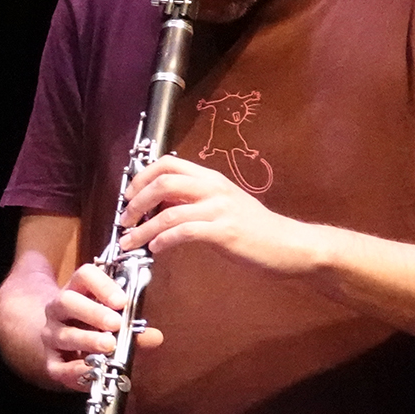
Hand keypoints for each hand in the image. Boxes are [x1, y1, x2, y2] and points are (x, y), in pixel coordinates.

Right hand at [39, 263, 163, 391]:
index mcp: (78, 291)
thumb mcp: (116, 322)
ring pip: (62, 334)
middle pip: (67, 301)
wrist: (65, 349)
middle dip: (92, 312)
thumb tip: (155, 337)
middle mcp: (59, 310)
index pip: (84, 276)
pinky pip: (58, 366)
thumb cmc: (96, 329)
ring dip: (87, 340)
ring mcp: (51, 335)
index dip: (102, 285)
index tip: (122, 300)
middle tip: (116, 323)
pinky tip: (93, 371)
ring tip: (109, 346)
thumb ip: (134, 328)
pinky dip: (75, 370)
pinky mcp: (50, 362)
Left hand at [118, 155, 311, 270]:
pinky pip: (184, 232)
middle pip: (163, 182)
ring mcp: (220, 209)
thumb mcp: (221, 206)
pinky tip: (156, 249)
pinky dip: (163, 241)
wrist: (290, 245)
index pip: (168, 163)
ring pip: (168, 212)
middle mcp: (214, 188)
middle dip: (135, 202)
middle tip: (124, 221)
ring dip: (142, 229)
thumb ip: (192, 201)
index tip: (128, 197)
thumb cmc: (253, 230)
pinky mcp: (224, 232)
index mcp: (211, 179)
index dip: (141, 177)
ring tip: (130, 242)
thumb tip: (158, 203)